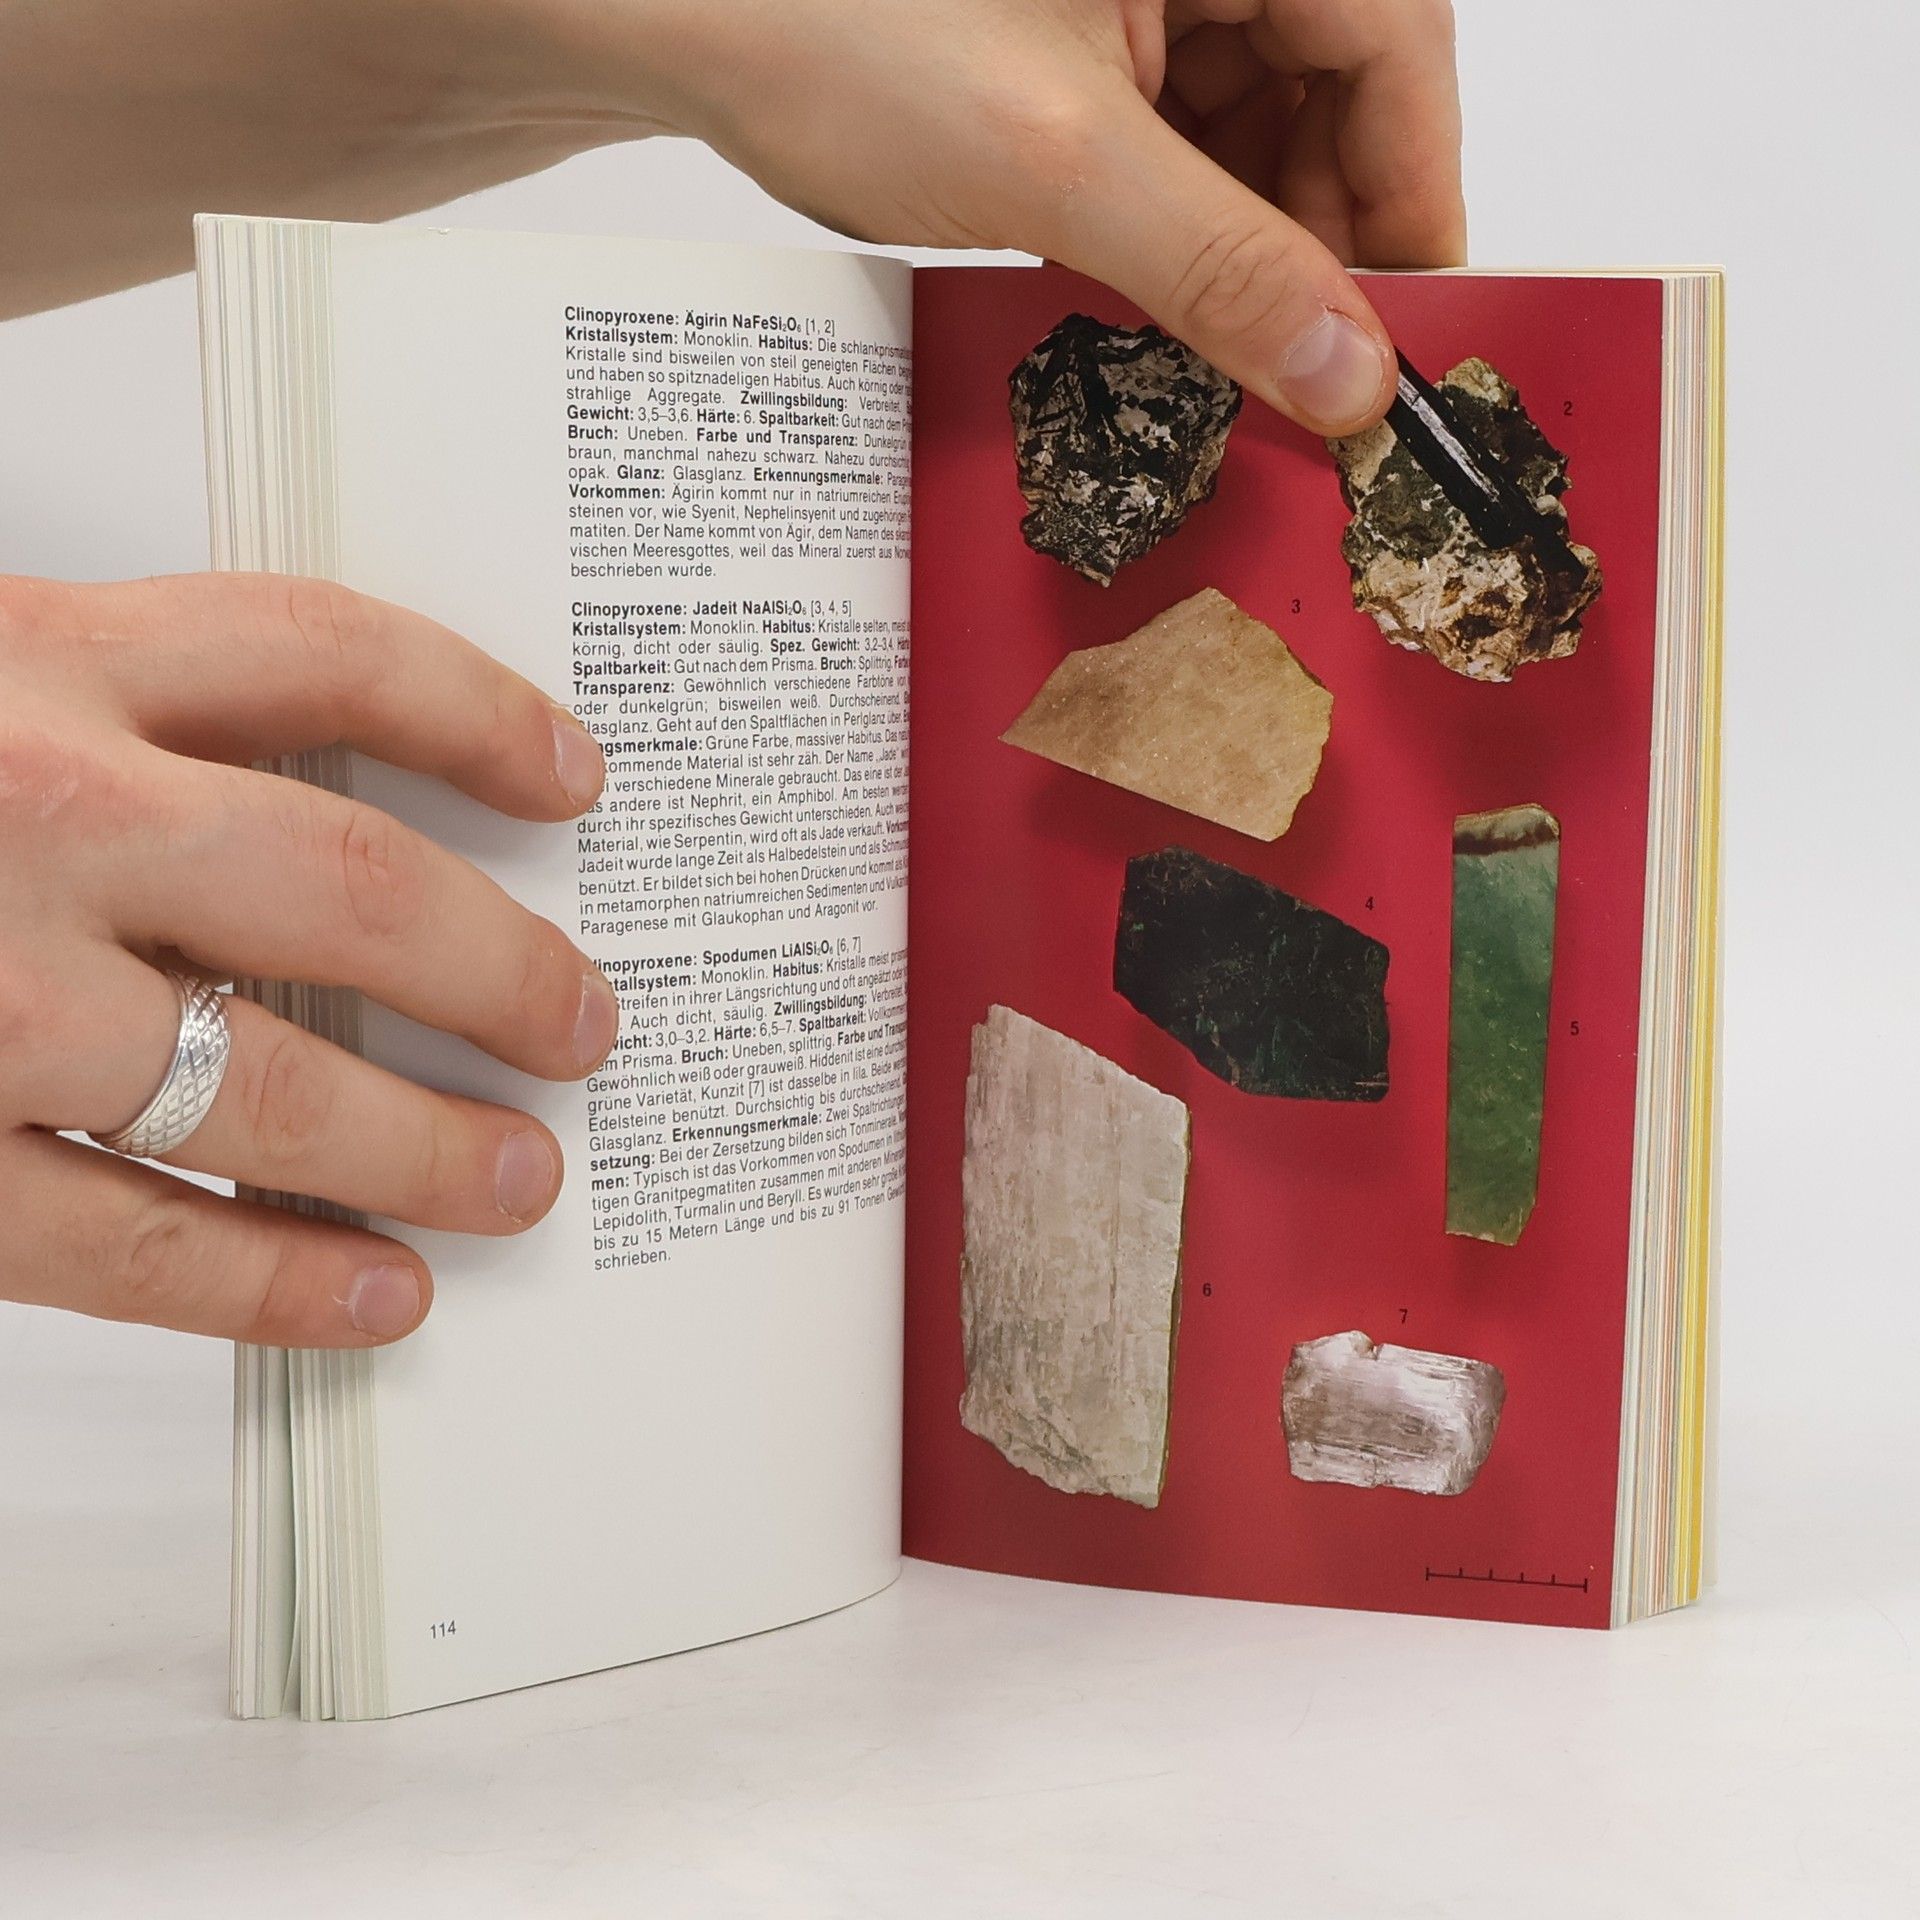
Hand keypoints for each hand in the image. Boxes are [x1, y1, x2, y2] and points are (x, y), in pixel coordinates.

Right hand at [0, 574, 617, 1345]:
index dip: (476, 706)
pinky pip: (118, 1239)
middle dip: (498, 966)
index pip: (324, 645)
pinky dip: (263, 1282)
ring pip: (257, 1081)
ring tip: (521, 1182)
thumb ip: (111, 717)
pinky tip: (370, 1297)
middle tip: (586, 1025)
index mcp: (30, 654)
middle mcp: (20, 806)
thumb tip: (318, 822)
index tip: (572, 772)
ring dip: (416, 1145)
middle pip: (346, 878)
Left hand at [648, 0, 1463, 432]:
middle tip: (1299, 377)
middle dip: (1317, 246)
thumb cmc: (837, 23)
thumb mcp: (1058, 165)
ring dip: (1242, 255)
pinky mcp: (1085, 51)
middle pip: (1334, 99)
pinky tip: (1147, 307)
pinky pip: (1176, 150)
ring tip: (1208, 354)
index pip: (1396, 51)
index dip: (1415, 207)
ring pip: (1255, 137)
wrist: (678, 16)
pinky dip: (1173, 237)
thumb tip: (1351, 375)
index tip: (1409, 341)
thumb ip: (1220, 269)